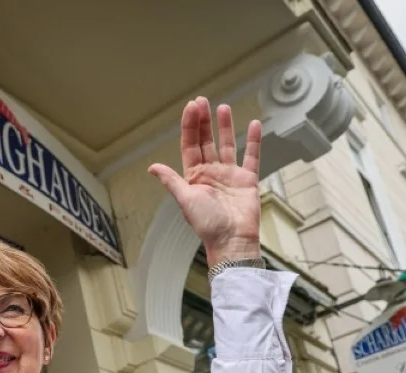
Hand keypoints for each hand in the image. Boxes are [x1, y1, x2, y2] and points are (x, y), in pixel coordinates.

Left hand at [149, 98, 261, 263]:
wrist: (232, 239)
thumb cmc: (207, 224)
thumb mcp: (185, 200)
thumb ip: (171, 181)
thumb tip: (152, 167)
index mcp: (194, 177)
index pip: (190, 145)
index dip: (190, 126)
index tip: (191, 107)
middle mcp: (211, 173)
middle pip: (206, 141)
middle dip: (203, 121)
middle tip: (202, 101)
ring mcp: (230, 175)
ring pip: (227, 145)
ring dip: (225, 126)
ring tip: (222, 108)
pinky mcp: (247, 179)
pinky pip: (252, 156)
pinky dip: (253, 141)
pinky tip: (254, 124)